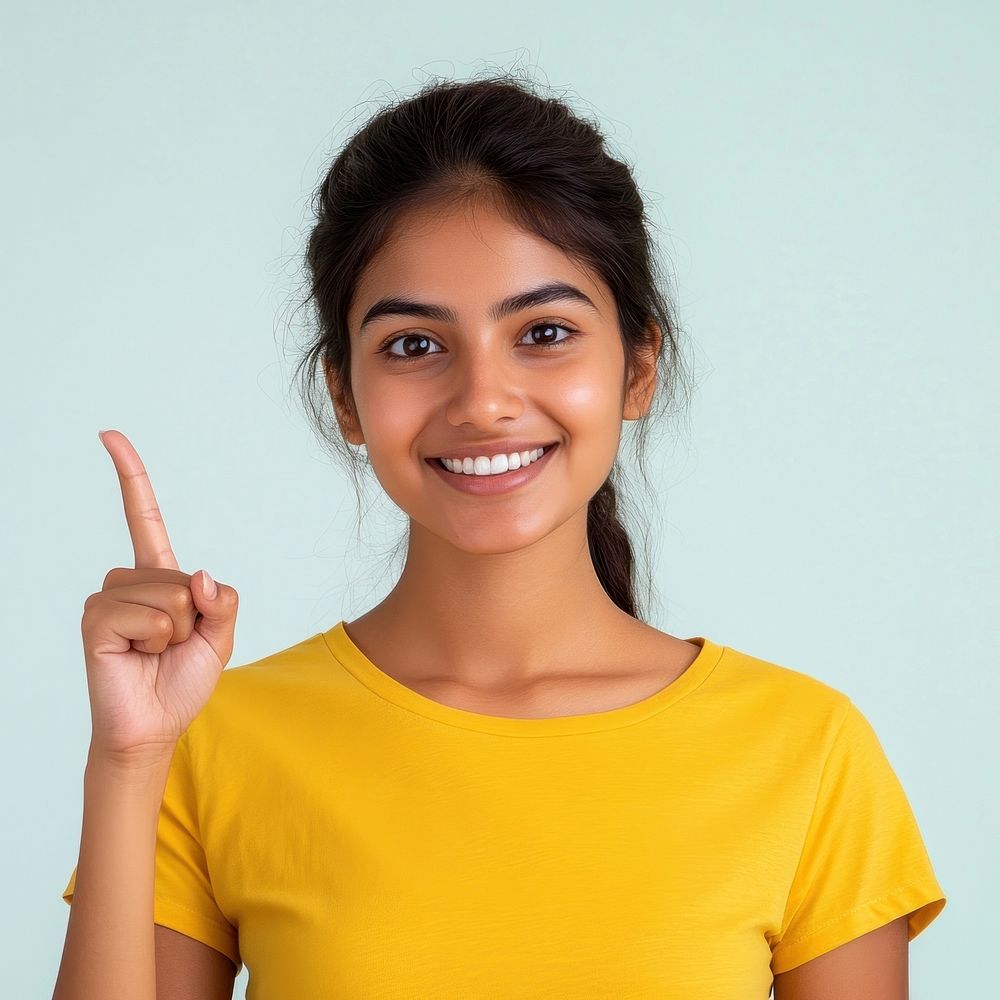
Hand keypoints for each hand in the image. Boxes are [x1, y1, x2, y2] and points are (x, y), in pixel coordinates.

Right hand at [81, 429, 238, 761]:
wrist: (157, 724)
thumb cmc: (182, 679)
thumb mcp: (220, 636)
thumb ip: (222, 601)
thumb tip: (198, 576)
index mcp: (158, 578)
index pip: (142, 517)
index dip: (130, 476)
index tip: (109, 435)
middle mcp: (128, 582)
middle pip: (181, 575)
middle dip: (192, 617)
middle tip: (173, 646)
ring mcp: (107, 599)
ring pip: (169, 596)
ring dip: (176, 631)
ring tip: (156, 652)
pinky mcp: (96, 621)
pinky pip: (148, 616)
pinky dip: (157, 640)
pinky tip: (139, 656)